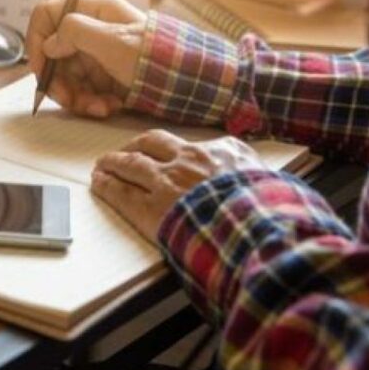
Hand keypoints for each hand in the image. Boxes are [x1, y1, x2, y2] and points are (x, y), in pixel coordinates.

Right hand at [26, 0, 146, 117]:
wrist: (185, 82)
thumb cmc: (154, 57)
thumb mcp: (113, 41)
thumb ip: (75, 33)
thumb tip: (49, 43)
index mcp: (93, 11)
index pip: (46, 15)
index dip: (37, 41)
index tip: (40, 69)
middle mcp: (91, 31)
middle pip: (52, 54)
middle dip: (58, 81)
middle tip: (69, 101)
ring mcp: (96, 56)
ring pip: (65, 78)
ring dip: (76, 98)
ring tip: (99, 108)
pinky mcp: (103, 78)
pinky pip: (82, 92)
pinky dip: (91, 103)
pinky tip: (109, 107)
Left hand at [91, 130, 263, 240]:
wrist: (255, 226)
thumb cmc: (268, 209)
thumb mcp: (269, 179)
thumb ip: (253, 173)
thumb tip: (259, 177)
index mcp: (219, 152)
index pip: (186, 143)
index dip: (166, 146)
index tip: (159, 149)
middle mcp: (188, 160)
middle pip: (150, 144)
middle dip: (134, 147)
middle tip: (124, 152)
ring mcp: (165, 182)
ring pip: (130, 165)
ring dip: (113, 164)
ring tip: (102, 166)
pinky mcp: (149, 208)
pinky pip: (121, 193)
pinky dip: (107, 186)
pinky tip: (99, 183)